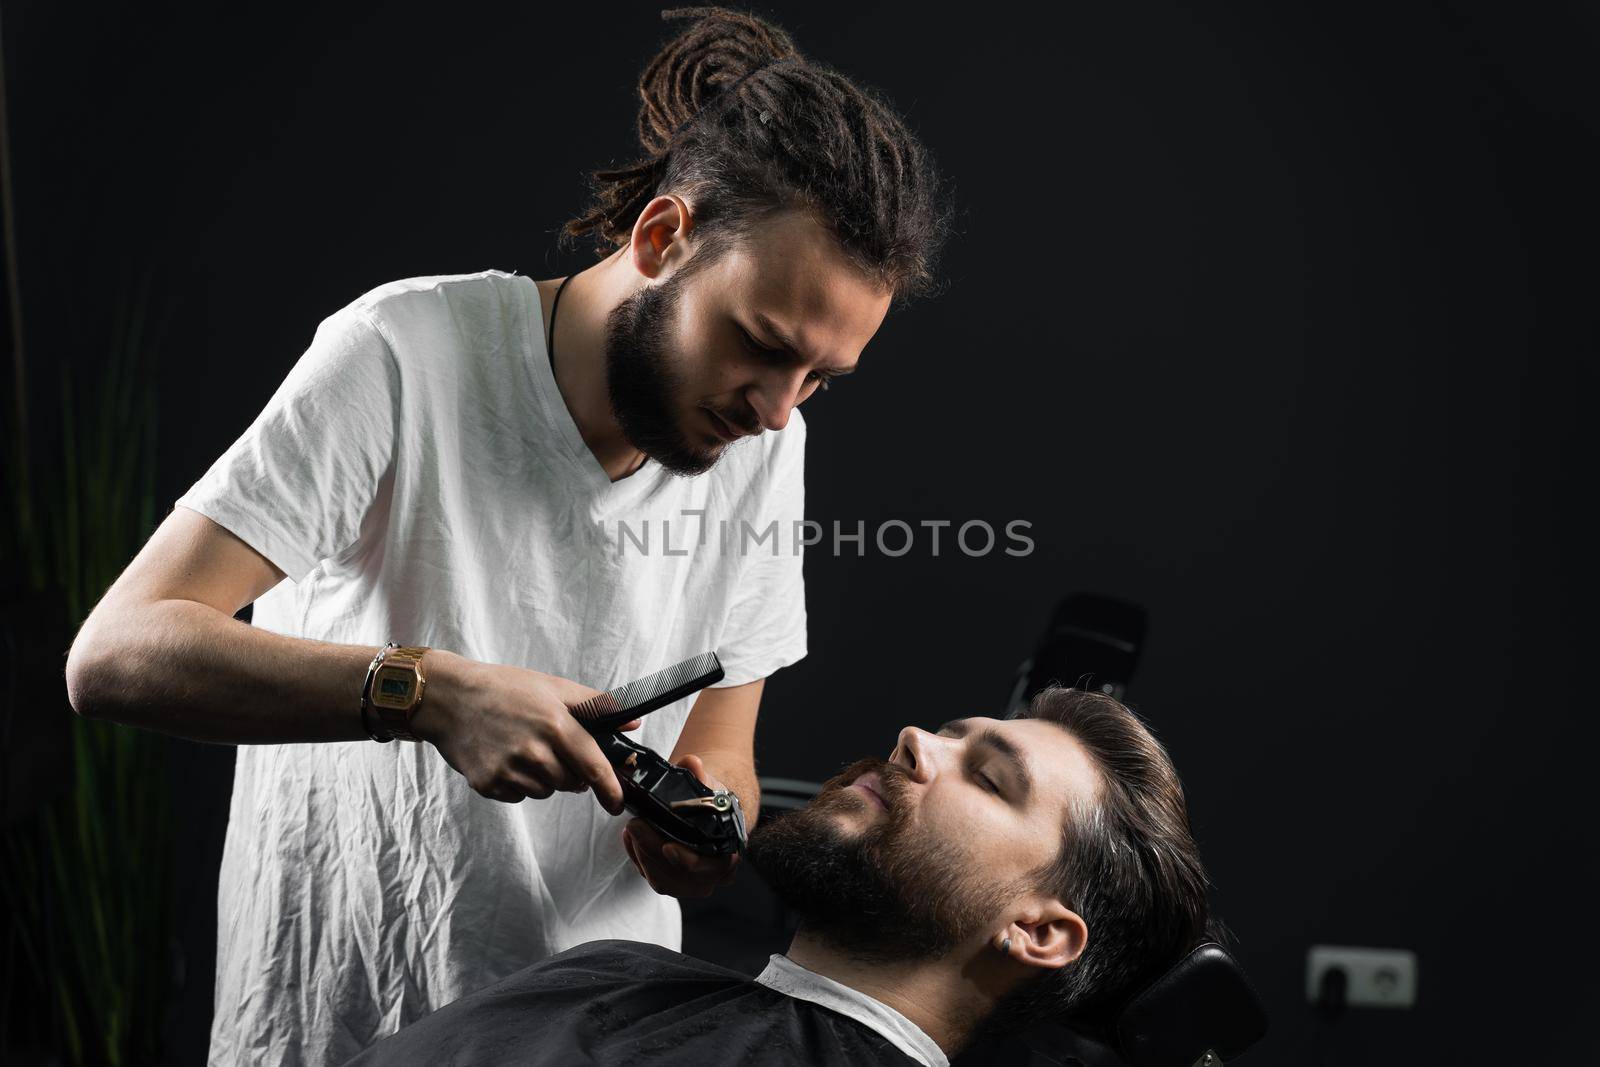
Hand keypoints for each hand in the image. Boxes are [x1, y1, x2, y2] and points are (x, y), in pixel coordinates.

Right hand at [411, 651, 638, 812]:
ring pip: (545, 791)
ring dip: (543, 778)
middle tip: (551, 748)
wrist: (449, 699)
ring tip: (524, 748)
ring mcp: (508, 770)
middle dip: (570, 772)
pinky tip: (505, 757)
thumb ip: (596, 705)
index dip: (610, 789)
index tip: (617, 804)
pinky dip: (519, 783)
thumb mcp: (553, 687)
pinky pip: (519, 796)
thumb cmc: (504, 689)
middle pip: (571, 783)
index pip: (593, 767)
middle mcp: (533, 750)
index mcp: (555, 724)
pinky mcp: (488, 784)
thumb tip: (632, 723)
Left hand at [619, 754, 739, 897]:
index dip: (688, 860)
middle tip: (636, 826)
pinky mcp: (669, 879)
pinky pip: (649, 875)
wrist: (711, 811)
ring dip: (641, 854)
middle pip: (678, 876)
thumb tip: (692, 762)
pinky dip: (636, 856)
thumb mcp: (711, 785)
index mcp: (728, 855)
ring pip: (660, 879)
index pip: (711, 867)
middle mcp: (710, 875)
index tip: (668, 847)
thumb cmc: (713, 801)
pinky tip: (630, 837)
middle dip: (653, 851)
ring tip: (632, 828)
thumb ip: (701, 775)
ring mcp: (689, 882)